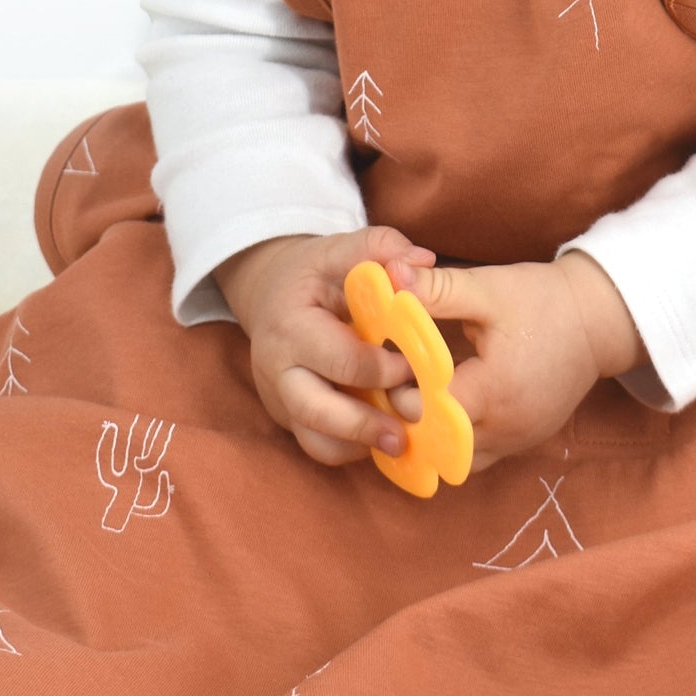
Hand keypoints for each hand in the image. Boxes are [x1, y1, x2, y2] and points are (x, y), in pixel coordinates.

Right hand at [216, 224, 436, 468]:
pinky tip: (382, 435)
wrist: (270, 296)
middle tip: (407, 432)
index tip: (414, 365)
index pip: (341, 359)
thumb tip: (424, 261)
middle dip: (366, 425)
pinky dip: (353, 448)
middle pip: (318, 412)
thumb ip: (380, 247)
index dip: (383, 368)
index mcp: (291, 327)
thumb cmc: (314, 274)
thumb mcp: (339, 250)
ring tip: (400, 442)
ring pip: (317, 441)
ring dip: (361, 445)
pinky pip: (321, 447)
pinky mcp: (290, 419)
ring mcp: (280, 399)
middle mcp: (278, 369)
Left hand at [400, 251, 643, 470]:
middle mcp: (505, 428)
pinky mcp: (522, 442)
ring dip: (429, 434)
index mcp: (494, 390)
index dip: (399, 390)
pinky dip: (453, 440)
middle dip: (408, 417)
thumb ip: (436, 289)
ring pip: (453, 458)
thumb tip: (389, 279)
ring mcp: (516, 441)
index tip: (389, 365)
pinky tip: (443, 409)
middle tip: (392, 384)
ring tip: (416, 398)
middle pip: (435, 442)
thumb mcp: (488, 289)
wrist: (599, 322)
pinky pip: (475, 456)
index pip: (426, 410)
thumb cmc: (543, 302)